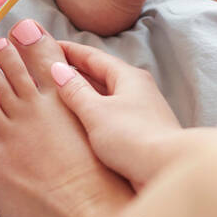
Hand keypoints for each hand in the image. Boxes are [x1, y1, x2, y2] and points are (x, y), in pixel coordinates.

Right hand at [49, 41, 186, 189]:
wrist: (170, 171)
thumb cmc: (134, 138)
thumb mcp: (96, 112)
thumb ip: (75, 90)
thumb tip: (58, 69)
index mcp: (129, 77)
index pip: (93, 57)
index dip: (69, 50)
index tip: (47, 45)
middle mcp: (138, 91)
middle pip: (101, 75)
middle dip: (75, 72)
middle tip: (46, 70)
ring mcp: (142, 113)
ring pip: (107, 98)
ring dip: (84, 95)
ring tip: (57, 97)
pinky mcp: (142, 134)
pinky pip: (112, 117)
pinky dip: (94, 115)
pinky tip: (81, 125)